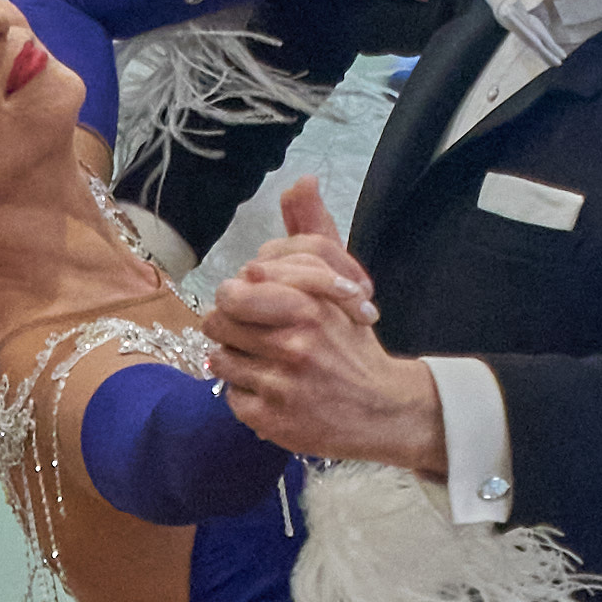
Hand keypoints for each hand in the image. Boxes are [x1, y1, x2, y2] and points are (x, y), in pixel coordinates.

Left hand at [205, 186, 446, 473]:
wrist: (383, 408)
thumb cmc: (354, 341)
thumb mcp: (340, 282)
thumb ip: (314, 232)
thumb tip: (300, 182)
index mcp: (308, 305)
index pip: (234, 290)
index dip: (238, 295)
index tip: (254, 301)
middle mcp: (294, 344)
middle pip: (218, 322)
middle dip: (229, 324)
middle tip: (251, 331)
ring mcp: (281, 385)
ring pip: (219, 358)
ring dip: (234, 357)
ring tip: (261, 359)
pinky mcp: (271, 420)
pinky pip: (229, 395)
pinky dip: (243, 392)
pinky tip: (269, 388)